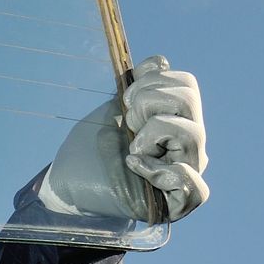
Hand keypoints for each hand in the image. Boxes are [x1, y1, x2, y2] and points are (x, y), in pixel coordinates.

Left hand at [39, 56, 208, 222]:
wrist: (68, 184)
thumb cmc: (91, 150)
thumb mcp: (112, 110)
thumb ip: (138, 86)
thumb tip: (160, 62)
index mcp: (175, 118)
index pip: (186, 84)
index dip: (151, 81)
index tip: (124, 100)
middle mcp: (188, 143)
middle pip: (189, 99)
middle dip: (146, 102)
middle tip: (127, 123)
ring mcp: (188, 170)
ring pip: (192, 133)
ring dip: (150, 132)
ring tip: (131, 148)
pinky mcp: (178, 201)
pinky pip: (195, 185)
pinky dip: (160, 171)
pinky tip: (136, 167)